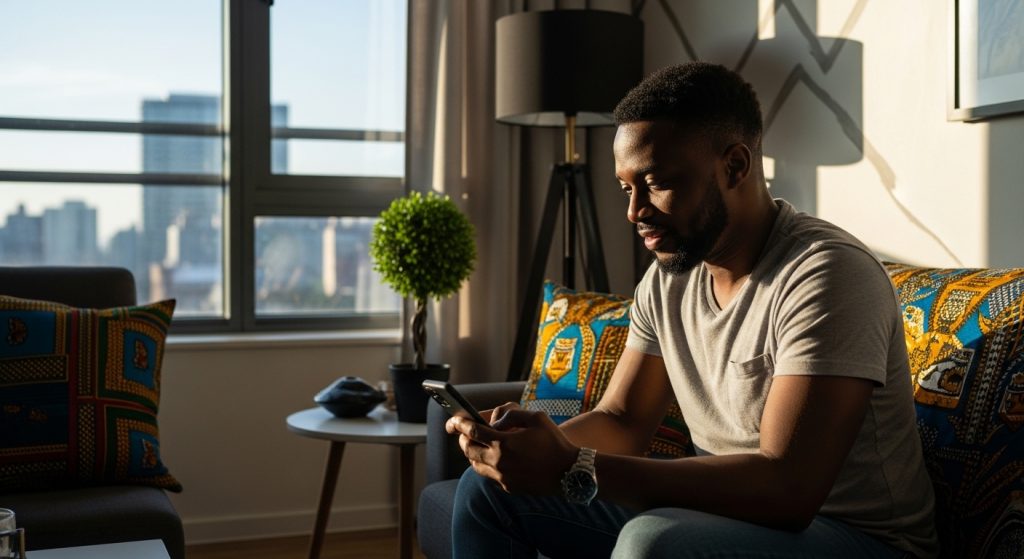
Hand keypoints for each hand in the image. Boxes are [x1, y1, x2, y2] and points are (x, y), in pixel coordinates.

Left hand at [447, 407, 577, 494]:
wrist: (569, 472)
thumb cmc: (554, 442)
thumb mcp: (536, 418)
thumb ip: (512, 414)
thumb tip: (495, 421)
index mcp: (503, 443)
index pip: (472, 432)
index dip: (460, 424)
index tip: (453, 420)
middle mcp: (499, 462)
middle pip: (469, 450)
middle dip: (463, 439)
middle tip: (463, 433)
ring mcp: (502, 477)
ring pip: (475, 465)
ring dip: (472, 454)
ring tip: (476, 445)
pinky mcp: (508, 487)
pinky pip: (488, 476)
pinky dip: (485, 466)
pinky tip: (492, 459)